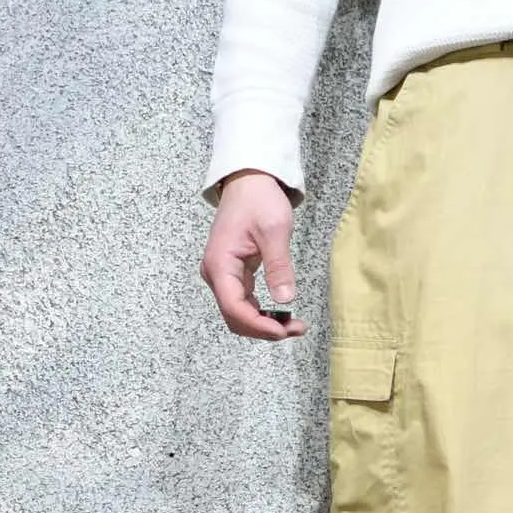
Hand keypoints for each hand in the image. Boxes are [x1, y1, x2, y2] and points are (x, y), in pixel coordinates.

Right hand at [199, 170, 307, 341]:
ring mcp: (223, 276)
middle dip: (264, 329)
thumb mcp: (274, 230)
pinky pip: (244, 304)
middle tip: (296, 329)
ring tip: (295, 325)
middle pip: (235, 318)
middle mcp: (216, 274)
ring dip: (265, 325)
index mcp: (220, 263)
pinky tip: (283, 315)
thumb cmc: (258, 199)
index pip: (234, 308)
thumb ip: (278, 266)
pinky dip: (263, 314)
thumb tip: (285, 300)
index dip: (259, 325)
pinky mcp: (233, 276)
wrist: (248, 181)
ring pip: (240, 315)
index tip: (283, 330)